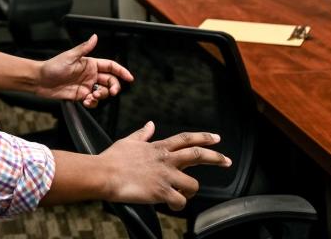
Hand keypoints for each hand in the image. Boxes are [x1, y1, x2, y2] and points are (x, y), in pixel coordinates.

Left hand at [35, 34, 132, 106]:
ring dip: (102, 96)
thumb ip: (84, 48)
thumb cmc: (52, 66)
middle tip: (110, 92)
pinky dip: (93, 103)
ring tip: (92, 96)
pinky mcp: (81, 96)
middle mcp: (90, 75)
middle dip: (113, 87)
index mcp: (90, 64)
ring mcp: (86, 86)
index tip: (130, 78)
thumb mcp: (69, 56)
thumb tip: (95, 37)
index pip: (111, 66)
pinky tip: (87, 101)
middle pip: (111, 81)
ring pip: (103, 92)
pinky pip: (94, 101)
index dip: (122, 71)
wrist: (40, 81)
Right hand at [100, 122, 231, 210]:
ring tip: (183, 194)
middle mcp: (165, 160)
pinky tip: (171, 205)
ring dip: (191, 190)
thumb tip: (150, 124)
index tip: (216, 138)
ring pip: (193, 184)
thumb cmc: (113, 158)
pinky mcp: (161, 192)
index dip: (203, 137)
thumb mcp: (128, 141)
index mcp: (158, 147)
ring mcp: (165, 176)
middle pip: (197, 154)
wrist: (104, 173)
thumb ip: (142, 134)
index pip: (186, 138)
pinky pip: (180, 201)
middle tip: (227, 161)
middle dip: (215, 157)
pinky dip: (178, 205)